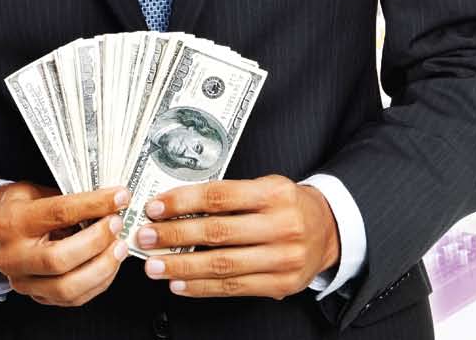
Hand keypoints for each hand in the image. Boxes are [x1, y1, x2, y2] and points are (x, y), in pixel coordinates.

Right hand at [0, 183, 128, 306]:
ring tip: (119, 247)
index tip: (120, 197)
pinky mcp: (37, 297)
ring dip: (102, 267)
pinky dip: (100, 282)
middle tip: (117, 224)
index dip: (95, 204)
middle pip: (59, 259)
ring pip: (67, 287)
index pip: (59, 214)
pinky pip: (74, 298)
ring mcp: (23, 282)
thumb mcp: (39, 192)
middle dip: (97, 241)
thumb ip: (71, 198)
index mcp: (13, 223)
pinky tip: (110, 263)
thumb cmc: (23, 209)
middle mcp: (13, 257)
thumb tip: (113, 200)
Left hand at [136, 175, 338, 299]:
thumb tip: (175, 207)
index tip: (155, 208)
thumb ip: (229, 196)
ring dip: (181, 267)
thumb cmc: (289, 207)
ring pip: (223, 264)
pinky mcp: (282, 283)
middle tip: (146, 237)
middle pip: (217, 232)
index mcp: (275, 194)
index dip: (182, 202)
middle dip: (174, 236)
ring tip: (155, 265)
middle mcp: (283, 225)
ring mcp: (284, 257)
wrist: (329, 230)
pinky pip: (235, 287)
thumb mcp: (266, 187)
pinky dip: (202, 287)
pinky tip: (181, 283)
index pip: (219, 197)